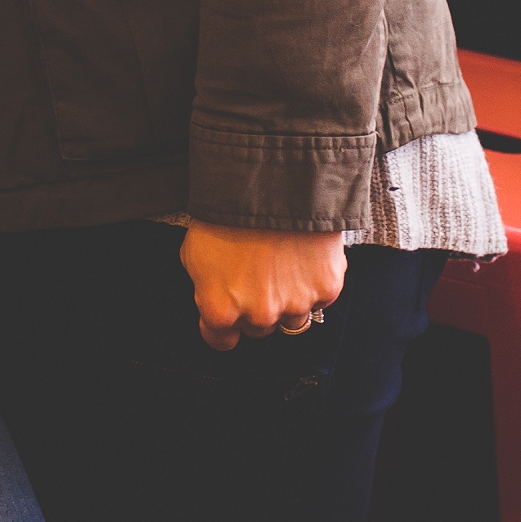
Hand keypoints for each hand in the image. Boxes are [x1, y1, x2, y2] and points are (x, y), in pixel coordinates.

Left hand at [178, 222, 346, 353]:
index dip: (223, 325)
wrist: (273, 180)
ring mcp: (295, 304)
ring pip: (293, 318)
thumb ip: (206, 286)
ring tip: (283, 262)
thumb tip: (213, 296)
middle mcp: (259, 315)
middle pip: (258, 328)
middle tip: (257, 273)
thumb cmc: (230, 210)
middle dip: (257, 306)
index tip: (228, 314)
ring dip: (289, 297)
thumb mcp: (194, 251)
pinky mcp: (326, 289)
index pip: (221, 341)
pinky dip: (314, 281)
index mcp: (221, 309)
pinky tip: (303, 256)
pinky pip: (320, 297)